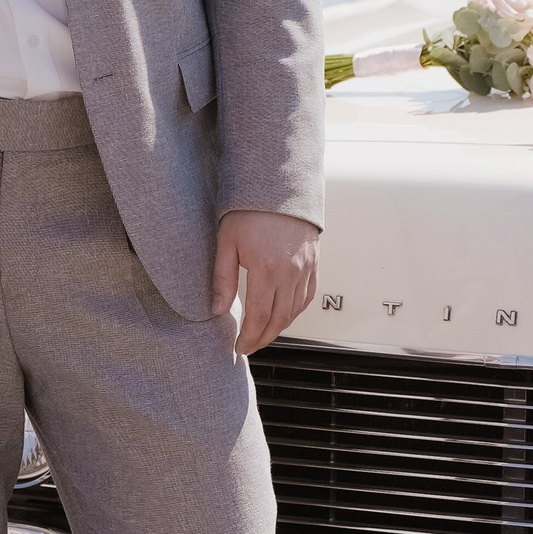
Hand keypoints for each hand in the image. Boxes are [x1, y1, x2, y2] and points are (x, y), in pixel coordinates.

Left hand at [213, 210, 319, 355]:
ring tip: (262, 335)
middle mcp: (290, 273)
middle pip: (278, 320)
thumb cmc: (250, 211)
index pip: (258, 317)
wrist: (280, 186)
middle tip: (248, 347)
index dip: (249, 337)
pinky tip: (283, 316)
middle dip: (262, 338)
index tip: (239, 347)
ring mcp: (306, 269)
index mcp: (266, 270)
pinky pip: (308, 297)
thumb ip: (223, 279)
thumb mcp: (227, 243)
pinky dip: (295, 312)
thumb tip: (219, 310)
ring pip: (294, 311)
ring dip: (278, 328)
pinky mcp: (314, 264)